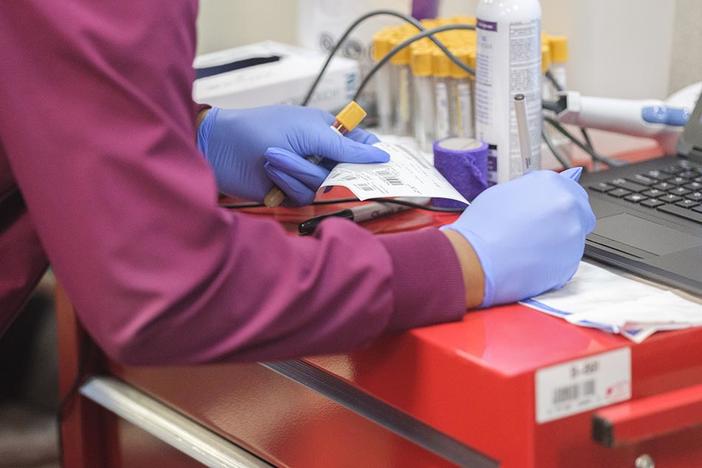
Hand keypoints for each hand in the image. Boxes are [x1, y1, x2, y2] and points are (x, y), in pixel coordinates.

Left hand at [197, 106, 388, 204]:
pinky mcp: (291, 192)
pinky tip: (271, 172)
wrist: (222, 147)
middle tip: (316, 162)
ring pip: (324, 187)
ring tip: (274, 157)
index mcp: (328, 133)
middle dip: (327, 168)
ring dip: (298, 172)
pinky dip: (287, 183)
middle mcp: (320, 155)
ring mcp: (306, 175)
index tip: (385, 167)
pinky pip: (304, 197)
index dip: (372, 157)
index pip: (361, 148)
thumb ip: (346, 148)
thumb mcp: (309, 131)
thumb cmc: (264, 128)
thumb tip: (381, 156)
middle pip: (347, 174)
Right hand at [442, 168, 595, 307]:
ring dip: (558, 243)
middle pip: (581, 213)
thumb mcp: (503, 194)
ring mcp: (573, 234)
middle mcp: (567, 205)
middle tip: (542, 231)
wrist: (476, 259)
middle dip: (566, 221)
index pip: (572, 189)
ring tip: (529, 249)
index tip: (552, 212)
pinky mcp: (572, 262)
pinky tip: (530, 262)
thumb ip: (530, 193)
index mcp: (551, 183)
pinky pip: (566, 261)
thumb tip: (538, 196)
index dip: (559, 203)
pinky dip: (553, 263)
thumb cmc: (482, 228)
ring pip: (574, 238)